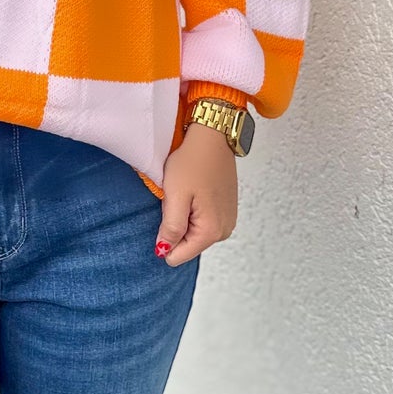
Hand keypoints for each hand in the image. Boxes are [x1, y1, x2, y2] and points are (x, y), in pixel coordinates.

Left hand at [157, 122, 237, 265]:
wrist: (213, 137)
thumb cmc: (193, 162)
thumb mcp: (175, 196)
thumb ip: (171, 229)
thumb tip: (164, 252)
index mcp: (212, 231)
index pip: (177, 256)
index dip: (164, 237)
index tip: (167, 212)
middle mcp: (224, 230)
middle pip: (187, 245)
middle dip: (175, 226)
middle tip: (176, 199)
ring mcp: (228, 220)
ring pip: (193, 233)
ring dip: (184, 217)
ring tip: (186, 193)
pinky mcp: (227, 211)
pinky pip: (202, 222)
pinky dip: (193, 211)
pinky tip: (194, 192)